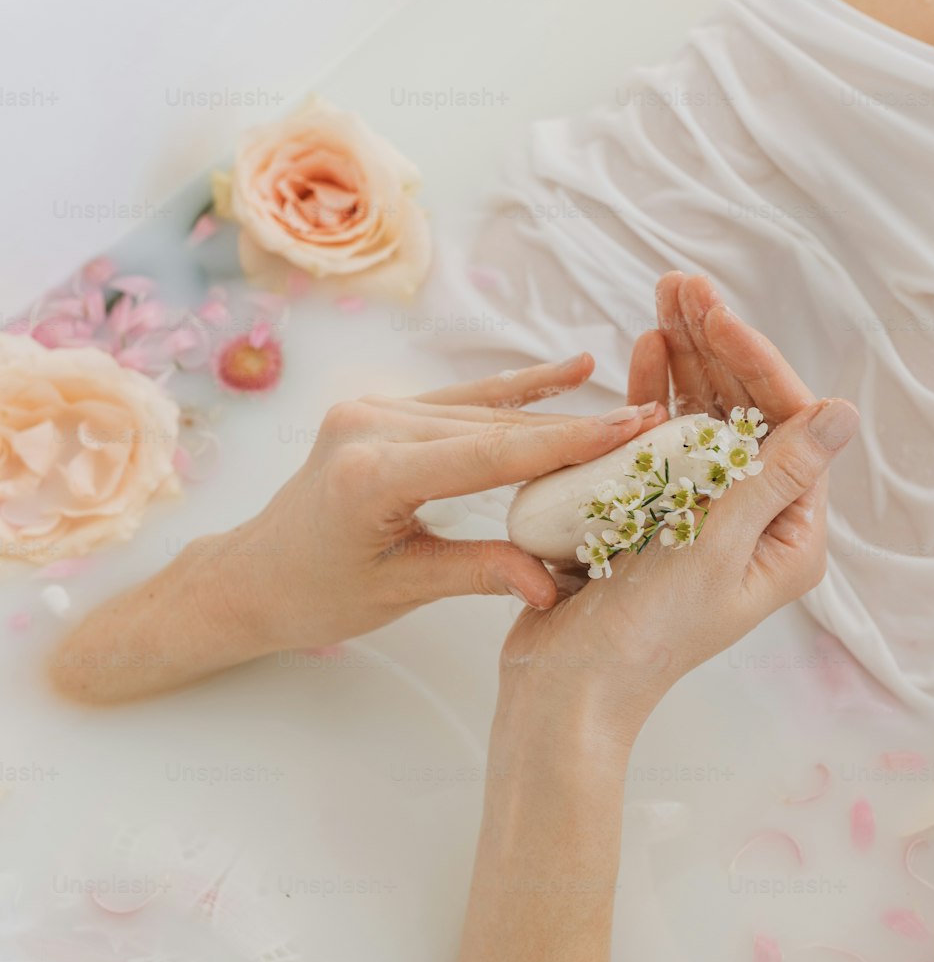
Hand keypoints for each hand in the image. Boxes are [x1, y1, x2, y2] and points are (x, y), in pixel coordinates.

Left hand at [216, 356, 665, 654]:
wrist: (254, 575)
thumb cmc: (315, 593)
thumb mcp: (398, 592)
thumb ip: (476, 574)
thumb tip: (552, 583)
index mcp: (371, 474)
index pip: (489, 453)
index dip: (566, 441)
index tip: (631, 426)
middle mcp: (371, 426)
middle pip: (494, 429)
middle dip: (576, 431)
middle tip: (652, 425)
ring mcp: (374, 412)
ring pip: (483, 414)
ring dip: (555, 418)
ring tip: (628, 411)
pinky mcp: (381, 412)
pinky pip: (460, 402)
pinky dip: (514, 391)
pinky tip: (567, 368)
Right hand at [500, 274, 858, 747]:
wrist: (566, 686)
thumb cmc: (645, 635)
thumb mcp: (716, 549)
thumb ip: (772, 476)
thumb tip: (843, 412)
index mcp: (786, 535)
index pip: (785, 425)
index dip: (754, 362)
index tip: (717, 315)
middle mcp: (749, 519)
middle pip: (741, 411)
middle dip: (714, 344)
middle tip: (681, 284)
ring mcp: (697, 512)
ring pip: (699, 416)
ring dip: (683, 358)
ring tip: (662, 301)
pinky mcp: (649, 511)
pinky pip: (658, 440)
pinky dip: (650, 397)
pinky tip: (643, 355)